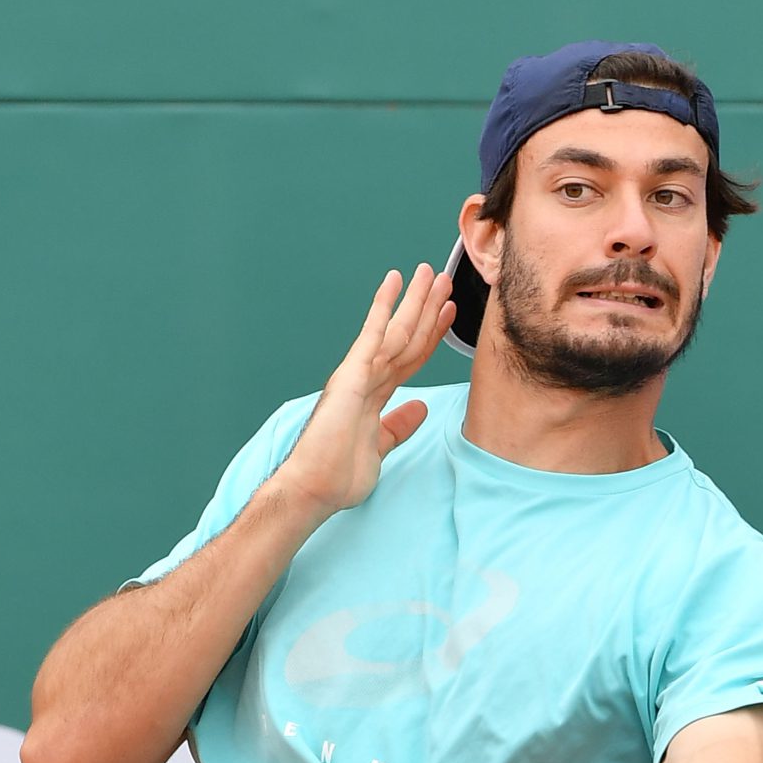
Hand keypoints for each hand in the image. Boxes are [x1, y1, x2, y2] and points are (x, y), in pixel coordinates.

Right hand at [270, 264, 457, 513]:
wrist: (315, 487)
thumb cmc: (339, 474)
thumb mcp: (381, 446)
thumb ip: (399, 425)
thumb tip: (419, 408)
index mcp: (373, 394)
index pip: (409, 358)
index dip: (430, 335)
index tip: (447, 313)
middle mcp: (366, 378)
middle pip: (406, 338)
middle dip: (427, 309)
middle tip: (444, 280)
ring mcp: (359, 374)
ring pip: (396, 331)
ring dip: (416, 301)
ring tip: (433, 274)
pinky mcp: (351, 375)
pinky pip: (373, 335)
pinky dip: (384, 307)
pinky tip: (395, 282)